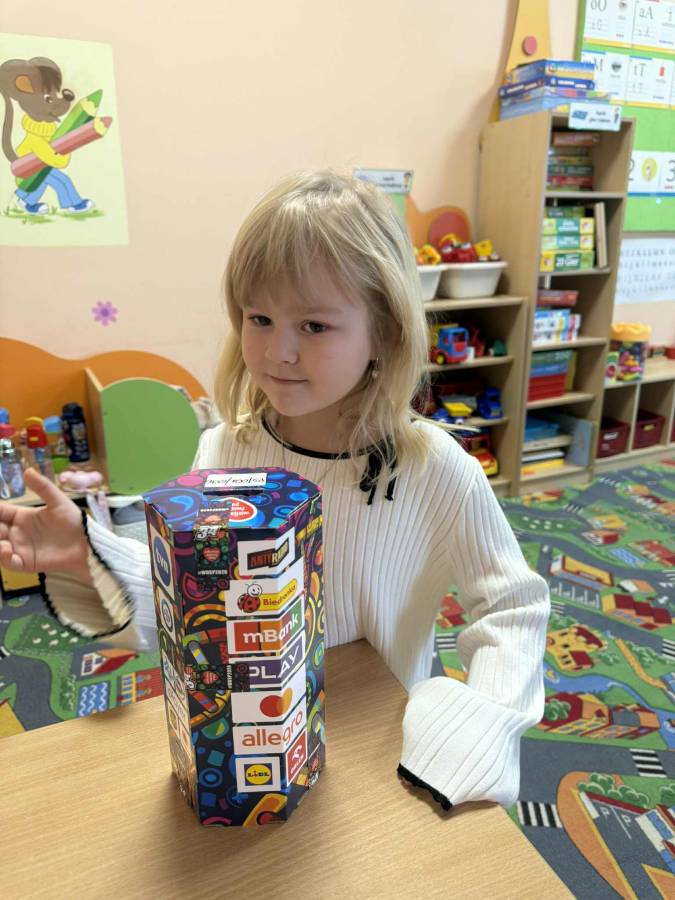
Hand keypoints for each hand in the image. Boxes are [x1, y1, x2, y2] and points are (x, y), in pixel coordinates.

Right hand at [0, 467, 91, 584]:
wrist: (87, 543)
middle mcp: (17, 533)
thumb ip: (43, 487)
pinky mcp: (26, 563)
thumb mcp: (58, 501)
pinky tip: (6, 549)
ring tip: (1, 540)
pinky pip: (9, 562)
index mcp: (22, 516)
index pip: (0, 511)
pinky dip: (4, 557)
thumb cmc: (73, 521)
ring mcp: (20, 548)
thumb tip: (27, 470)